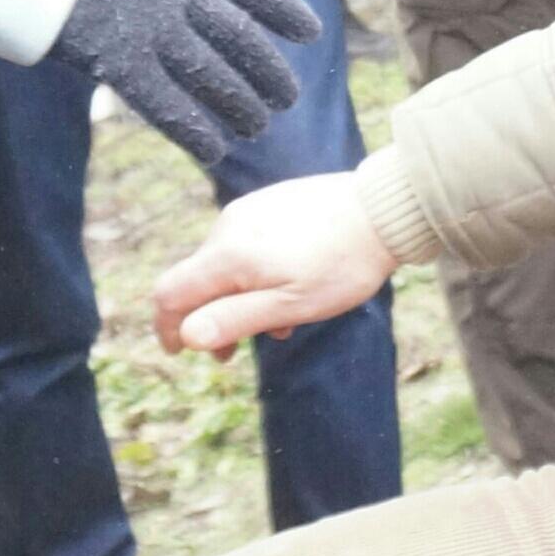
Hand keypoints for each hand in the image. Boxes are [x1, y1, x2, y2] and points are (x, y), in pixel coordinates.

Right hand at [49, 0, 318, 168]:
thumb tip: (202, 0)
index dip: (285, 11)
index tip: (311, 32)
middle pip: (240, 40)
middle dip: (268, 71)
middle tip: (287, 99)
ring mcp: (151, 29)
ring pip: (212, 75)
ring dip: (241, 105)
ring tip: (260, 127)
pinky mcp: (119, 62)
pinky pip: (167, 105)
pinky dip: (195, 131)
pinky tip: (217, 152)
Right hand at [154, 175, 394, 357]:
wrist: (386, 210)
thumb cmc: (342, 264)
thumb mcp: (291, 305)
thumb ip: (235, 320)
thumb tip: (187, 336)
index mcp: (228, 253)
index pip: (171, 293)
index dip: (168, 327)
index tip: (181, 351)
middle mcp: (230, 225)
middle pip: (198, 280)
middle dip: (212, 319)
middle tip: (235, 352)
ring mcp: (251, 210)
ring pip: (226, 264)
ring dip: (240, 298)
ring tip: (282, 323)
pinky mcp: (272, 203)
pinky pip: (248, 245)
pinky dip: (256, 274)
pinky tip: (291, 289)